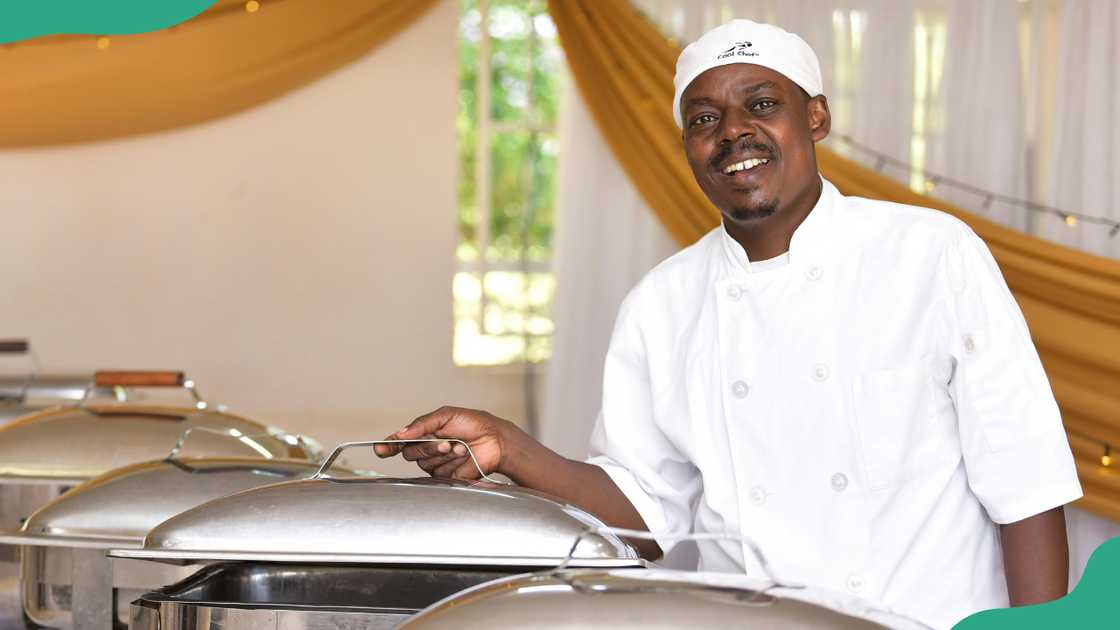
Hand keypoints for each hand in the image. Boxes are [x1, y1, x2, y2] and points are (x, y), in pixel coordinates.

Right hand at [373, 406, 509, 479]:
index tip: (380, 449)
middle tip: (446, 441)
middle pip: (410, 453)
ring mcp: (436, 464)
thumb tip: (400, 433)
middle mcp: (426, 450)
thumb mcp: (446, 415)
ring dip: (443, 453)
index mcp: (424, 433)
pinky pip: (439, 473)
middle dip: (428, 446)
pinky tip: (464, 455)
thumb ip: (422, 424)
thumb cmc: (473, 424)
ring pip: (425, 463)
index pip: (399, 442)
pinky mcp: (446, 477)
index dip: (387, 446)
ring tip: (461, 446)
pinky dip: (452, 462)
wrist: (495, 440)